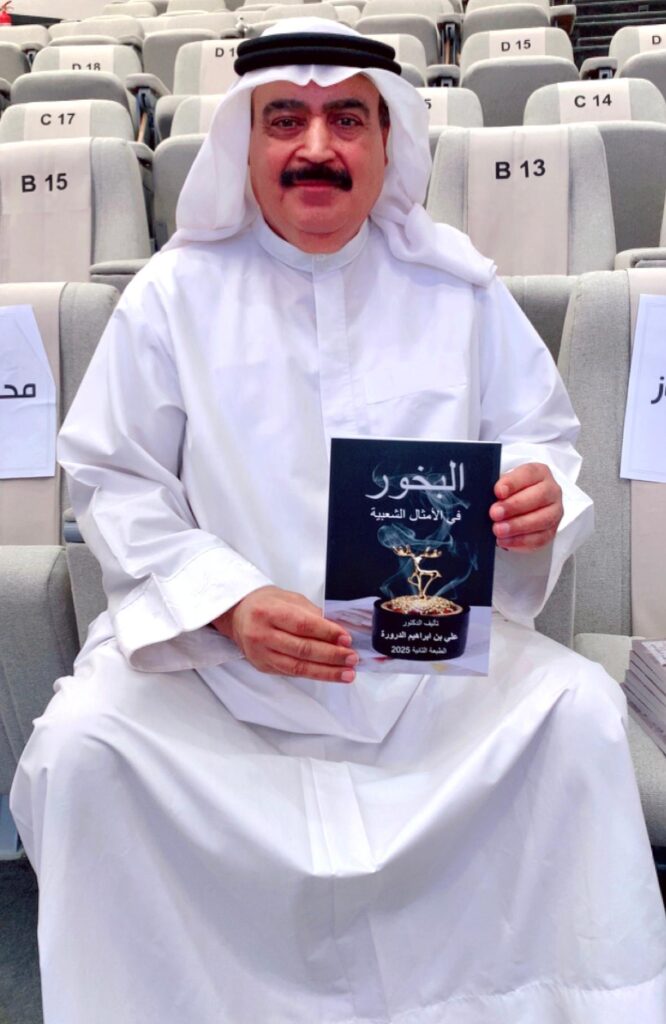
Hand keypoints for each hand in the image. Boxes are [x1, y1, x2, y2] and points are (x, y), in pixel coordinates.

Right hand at [211, 585, 357, 683]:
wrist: (238, 614)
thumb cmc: (266, 604)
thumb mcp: (289, 598)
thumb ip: (312, 613)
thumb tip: (337, 631)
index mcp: (268, 612)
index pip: (302, 625)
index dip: (327, 633)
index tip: (346, 638)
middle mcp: (261, 634)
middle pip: (302, 649)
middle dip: (331, 655)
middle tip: (352, 658)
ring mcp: (261, 653)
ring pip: (298, 667)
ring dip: (326, 672)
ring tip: (347, 673)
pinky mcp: (263, 666)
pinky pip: (292, 672)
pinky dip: (313, 674)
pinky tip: (329, 674)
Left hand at [489, 463, 562, 551]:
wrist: (524, 503)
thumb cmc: (512, 492)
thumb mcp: (504, 483)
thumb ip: (498, 488)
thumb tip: (483, 498)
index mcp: (539, 473)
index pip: (529, 474)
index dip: (512, 483)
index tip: (498, 491)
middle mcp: (551, 491)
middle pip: (538, 497)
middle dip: (514, 506)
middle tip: (494, 513)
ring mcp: (554, 511)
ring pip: (541, 520)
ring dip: (517, 526)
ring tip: (498, 530)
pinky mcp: (551, 531)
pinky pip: (539, 539)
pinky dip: (520, 541)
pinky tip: (505, 541)